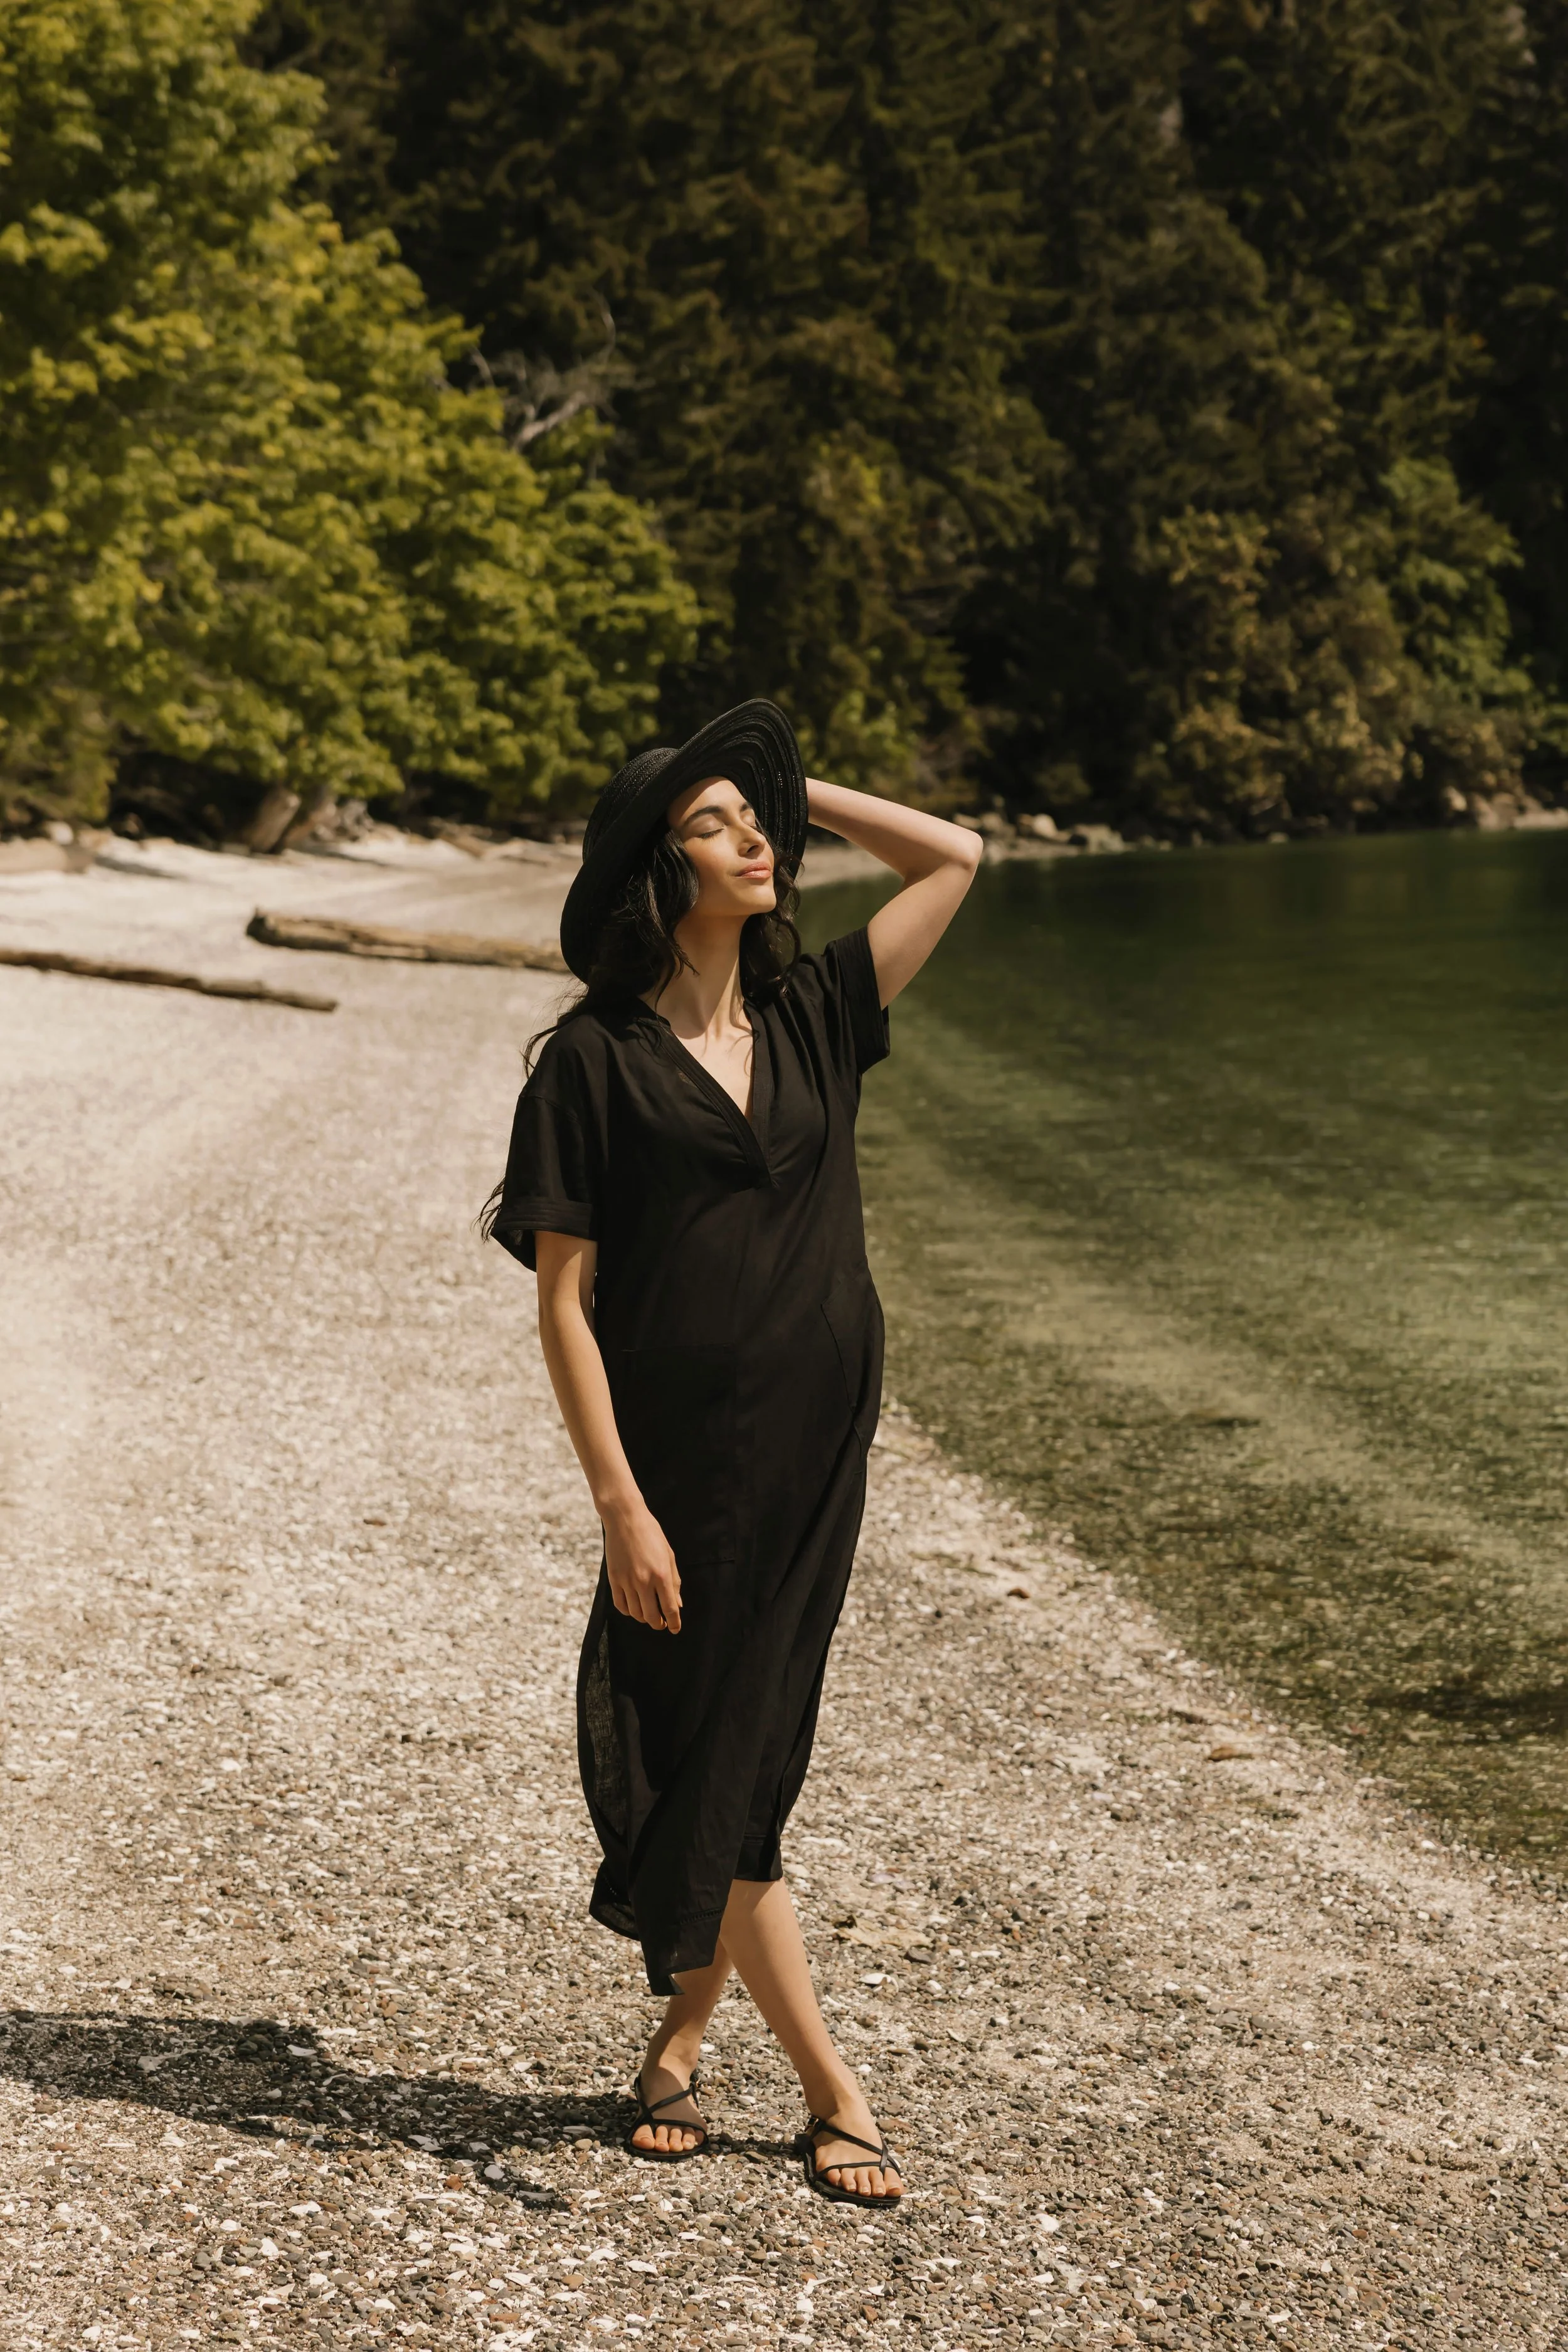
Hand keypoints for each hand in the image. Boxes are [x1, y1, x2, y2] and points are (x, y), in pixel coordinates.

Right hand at [603, 1499, 682, 1632]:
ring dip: (644, 1618)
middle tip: (662, 1624)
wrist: (625, 1518)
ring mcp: (627, 1581)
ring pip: (635, 1613)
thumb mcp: (669, 1555)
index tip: (675, 1629)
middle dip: (658, 1624)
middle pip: (652, 1616)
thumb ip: (674, 1581)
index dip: (674, 1623)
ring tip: (648, 1615)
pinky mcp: (614, 1579)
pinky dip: (628, 1611)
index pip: (670, 1608)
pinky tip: (633, 1608)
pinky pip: (620, 1605)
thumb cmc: (651, 1534)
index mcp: (662, 1575)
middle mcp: (644, 1581)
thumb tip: (678, 1604)